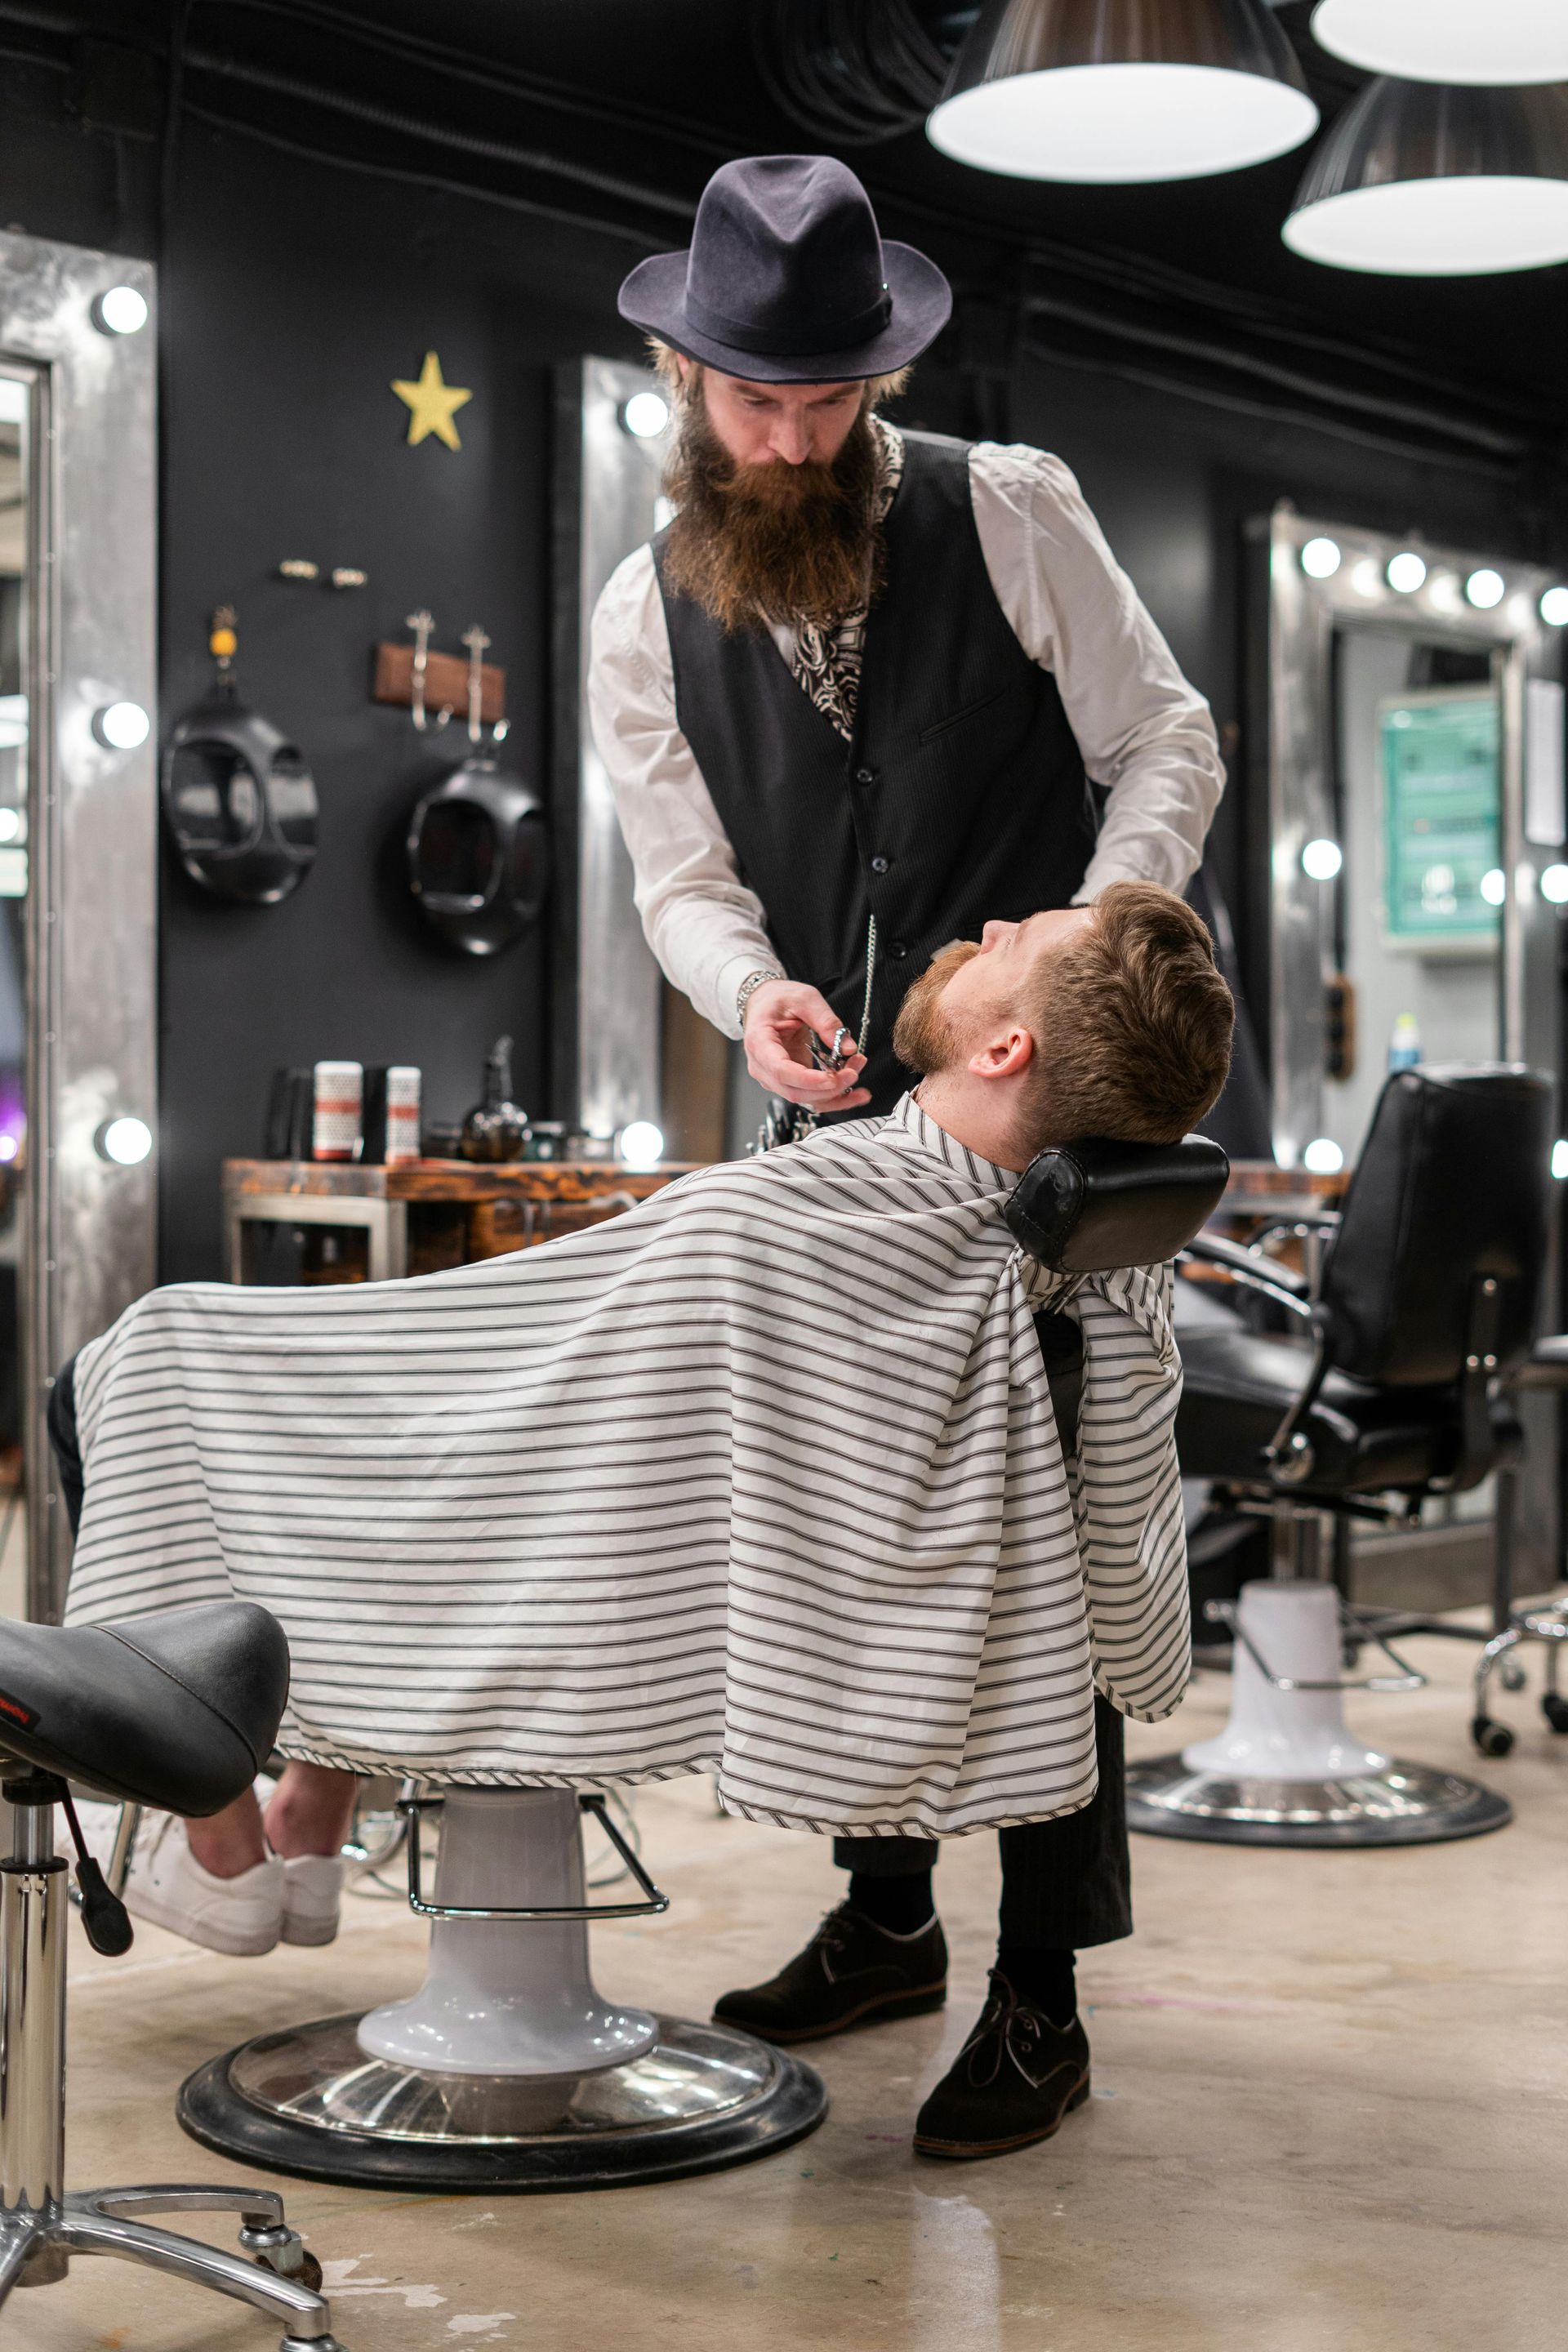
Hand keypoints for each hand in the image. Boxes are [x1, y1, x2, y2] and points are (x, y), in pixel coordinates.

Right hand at [743, 979, 870, 1109]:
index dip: (808, 1080)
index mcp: (759, 1042)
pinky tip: (854, 1093)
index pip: (781, 1070)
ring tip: (857, 1073)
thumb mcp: (805, 998)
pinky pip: (810, 1097)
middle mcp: (762, 1066)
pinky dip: (833, 1097)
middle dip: (828, 1087)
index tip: (834, 1078)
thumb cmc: (778, 999)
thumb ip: (827, 1022)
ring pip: (805, 1099)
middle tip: (854, 1071)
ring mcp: (773, 1078)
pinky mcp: (787, 1082)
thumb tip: (848, 1048)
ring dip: (835, 1093)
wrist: (765, 1004)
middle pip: (795, 1091)